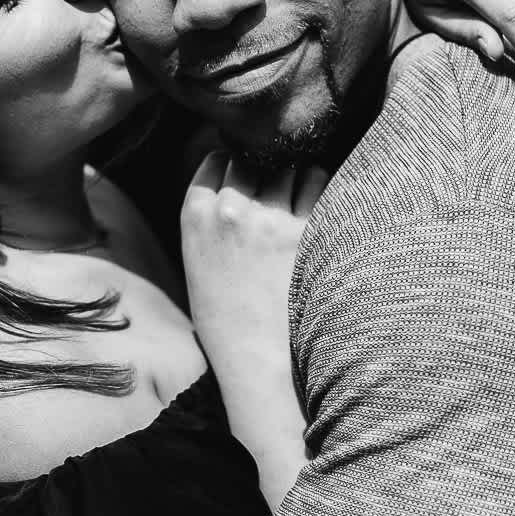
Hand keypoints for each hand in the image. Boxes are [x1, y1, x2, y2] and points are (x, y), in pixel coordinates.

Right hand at [180, 152, 326, 506]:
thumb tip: (240, 168)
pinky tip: (318, 208)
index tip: (246, 168)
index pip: (216, 157)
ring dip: (295, 171)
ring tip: (298, 195)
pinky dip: (319, 186)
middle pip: (253, 153)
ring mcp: (270, 218)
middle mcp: (231, 210)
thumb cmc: (226, 317)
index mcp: (195, 215)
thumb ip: (214, 212)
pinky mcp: (307, 230)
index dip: (235, 158)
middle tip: (277, 175)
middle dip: (266, 159)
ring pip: (289, 163)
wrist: (257, 362)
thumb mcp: (199, 259)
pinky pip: (318, 181)